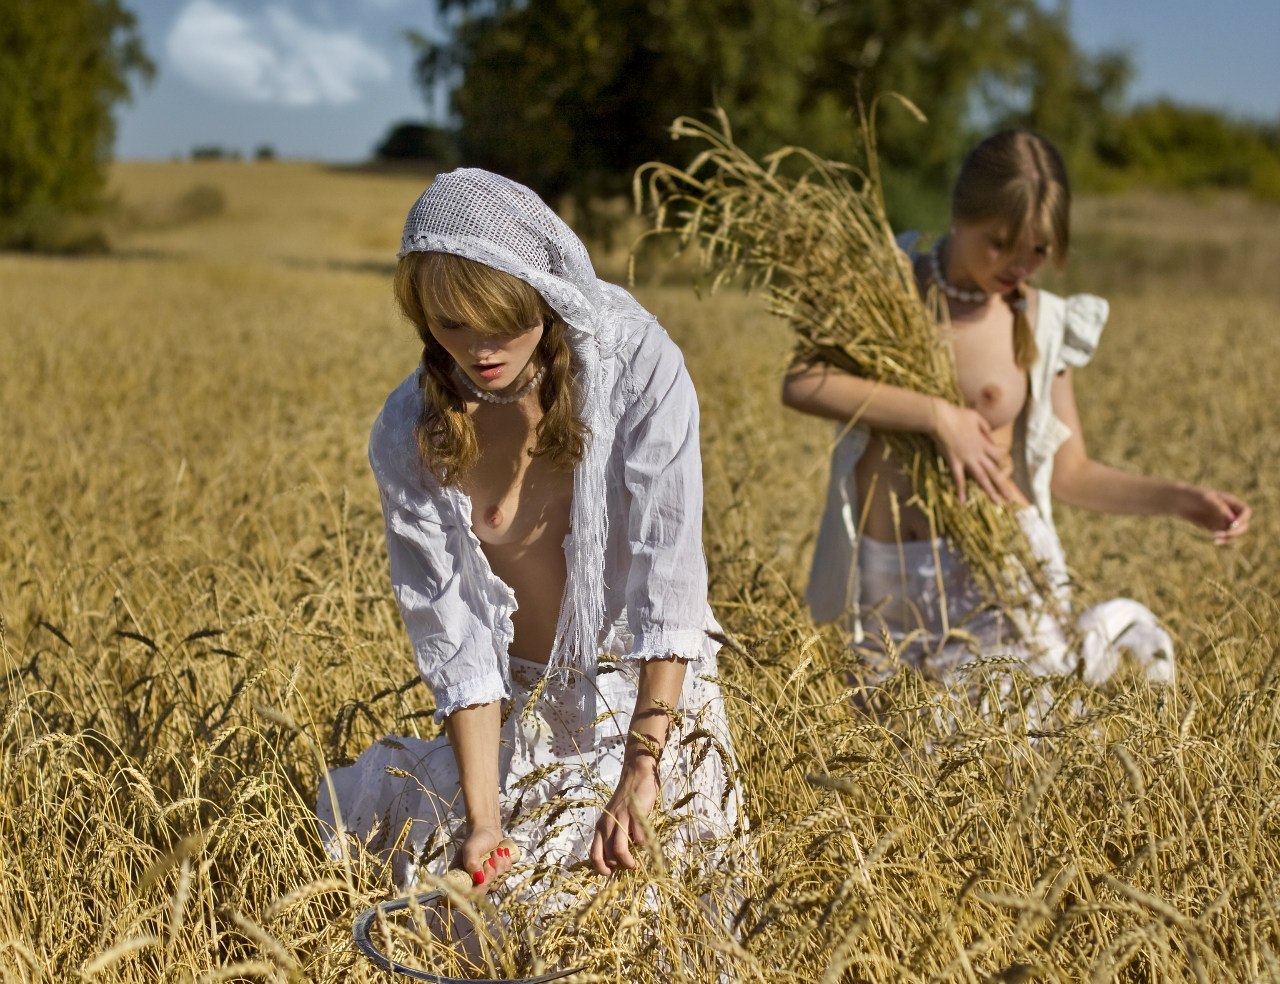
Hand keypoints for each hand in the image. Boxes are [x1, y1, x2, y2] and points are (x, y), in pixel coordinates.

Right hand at [456, 823, 513, 893]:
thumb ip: (472, 863)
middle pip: (481, 893)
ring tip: (496, 852)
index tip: (480, 879)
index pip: (463, 897)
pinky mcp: (497, 878)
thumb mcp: (471, 849)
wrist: (489, 831)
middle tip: (489, 860)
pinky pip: (504, 877)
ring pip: (495, 886)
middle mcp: (472, 884)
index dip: (471, 894)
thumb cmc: (476, 839)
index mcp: (460, 879)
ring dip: (498, 868)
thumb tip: (479, 880)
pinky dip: (505, 865)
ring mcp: (485, 882)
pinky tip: (502, 853)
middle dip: (489, 876)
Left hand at [590, 760, 659, 875]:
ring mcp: (621, 819)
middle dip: (619, 867)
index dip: (601, 869)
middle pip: (608, 856)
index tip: (612, 873)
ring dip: (629, 862)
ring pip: (619, 850)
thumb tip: (617, 860)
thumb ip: (613, 835)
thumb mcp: (614, 819)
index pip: (594, 855)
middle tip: (629, 866)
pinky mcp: (635, 814)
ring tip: (636, 864)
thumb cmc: (626, 801)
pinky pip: (639, 837)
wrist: (636, 775)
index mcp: (600, 826)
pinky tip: (647, 843)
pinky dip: (644, 845)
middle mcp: (607, 824)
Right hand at [931, 400, 1009, 504]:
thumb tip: (992, 441)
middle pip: (994, 471)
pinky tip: (962, 502)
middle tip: (1010, 498)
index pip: (998, 457)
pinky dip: (961, 490)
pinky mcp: (954, 461)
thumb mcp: (976, 417)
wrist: (941, 417)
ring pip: (981, 477)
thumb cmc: (957, 415)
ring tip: (996, 502)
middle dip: (1002, 486)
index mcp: (983, 443)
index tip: (1001, 467)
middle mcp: (978, 453)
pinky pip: (959, 478)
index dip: (1001, 462)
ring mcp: (966, 458)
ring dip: (989, 491)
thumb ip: (986, 429)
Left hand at [1179, 487, 1250, 544]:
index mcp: (1230, 502)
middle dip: (1237, 531)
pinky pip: (1225, 537)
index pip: (1245, 511)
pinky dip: (1224, 540)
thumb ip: (1219, 508)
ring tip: (1216, 538)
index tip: (1234, 524)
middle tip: (1226, 534)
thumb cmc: (1193, 496)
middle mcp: (1230, 512)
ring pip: (1235, 533)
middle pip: (1243, 525)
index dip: (1243, 519)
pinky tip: (1215, 541)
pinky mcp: (1215, 528)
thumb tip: (1232, 520)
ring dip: (1230, 538)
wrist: (1179, 501)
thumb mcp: (1206, 499)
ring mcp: (1223, 521)